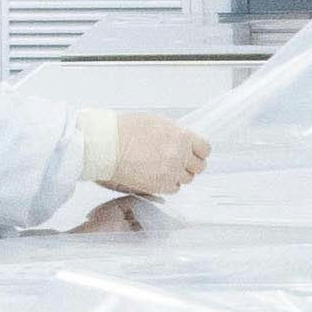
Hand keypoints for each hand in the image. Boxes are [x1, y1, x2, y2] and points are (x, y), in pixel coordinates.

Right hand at [76, 110, 212, 196]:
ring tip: (163, 168)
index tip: (194, 153)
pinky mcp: (160, 185)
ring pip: (187, 178)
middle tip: (178, 162)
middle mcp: (179, 154)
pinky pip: (174, 188)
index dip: (199, 151)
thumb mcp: (157, 123)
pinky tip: (157, 176)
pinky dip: (168, 184)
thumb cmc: (124, 130)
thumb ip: (175, 134)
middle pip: (198, 166)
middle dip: (190, 164)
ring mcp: (171, 171)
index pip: (205, 148)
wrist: (107, 145)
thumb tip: (185, 143)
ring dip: (178, 174)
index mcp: (181, 136)